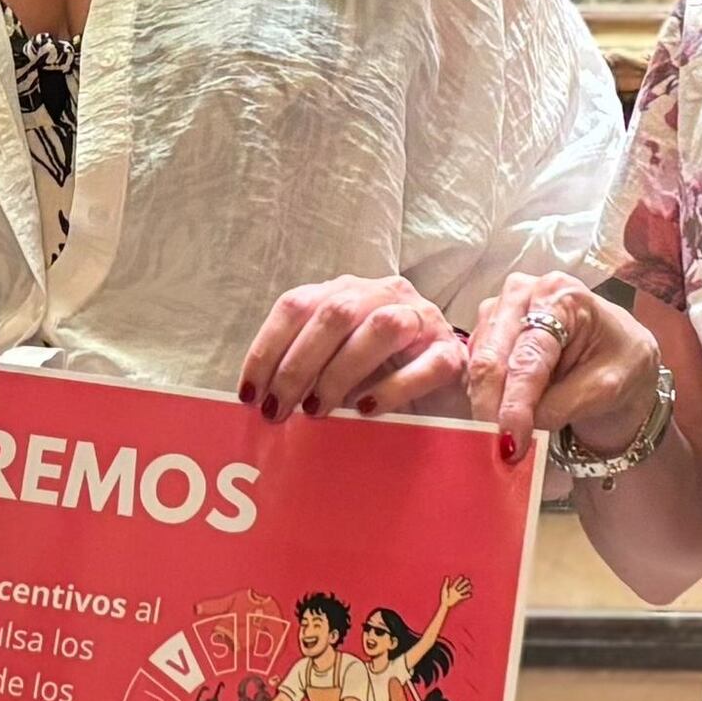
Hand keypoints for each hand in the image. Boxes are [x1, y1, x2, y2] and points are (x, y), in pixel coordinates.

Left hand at [237, 276, 468, 419]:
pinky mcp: (451, 352)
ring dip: (340, 372)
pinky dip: (391, 388)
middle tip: (280, 409)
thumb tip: (260, 398)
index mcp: (346, 290)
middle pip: (335, 314)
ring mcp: (422, 319)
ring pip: (381, 329)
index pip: (297, 304)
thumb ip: (304, 364)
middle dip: (298, 365)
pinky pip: (424, 365)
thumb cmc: (378, 372)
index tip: (250, 392)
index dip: (267, 347)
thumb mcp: (334, 358)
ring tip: (318, 409)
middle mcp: (383, 293)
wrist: (448, 378)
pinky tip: (366, 409)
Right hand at [457, 270, 667, 466]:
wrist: (620, 361)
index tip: (512, 443)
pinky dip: (484, 401)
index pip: (528, 356)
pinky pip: (474, 373)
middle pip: (491, 358)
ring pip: (477, 368)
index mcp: (559, 295)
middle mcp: (522, 294)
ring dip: (487, 407)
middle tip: (501, 450)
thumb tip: (521, 428)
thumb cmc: (622, 364)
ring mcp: (499, 312)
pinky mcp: (487, 335)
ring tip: (506, 440)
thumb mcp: (608, 386)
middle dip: (492, 408)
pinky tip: (501, 420)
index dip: (516, 403)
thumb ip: (563, 404)